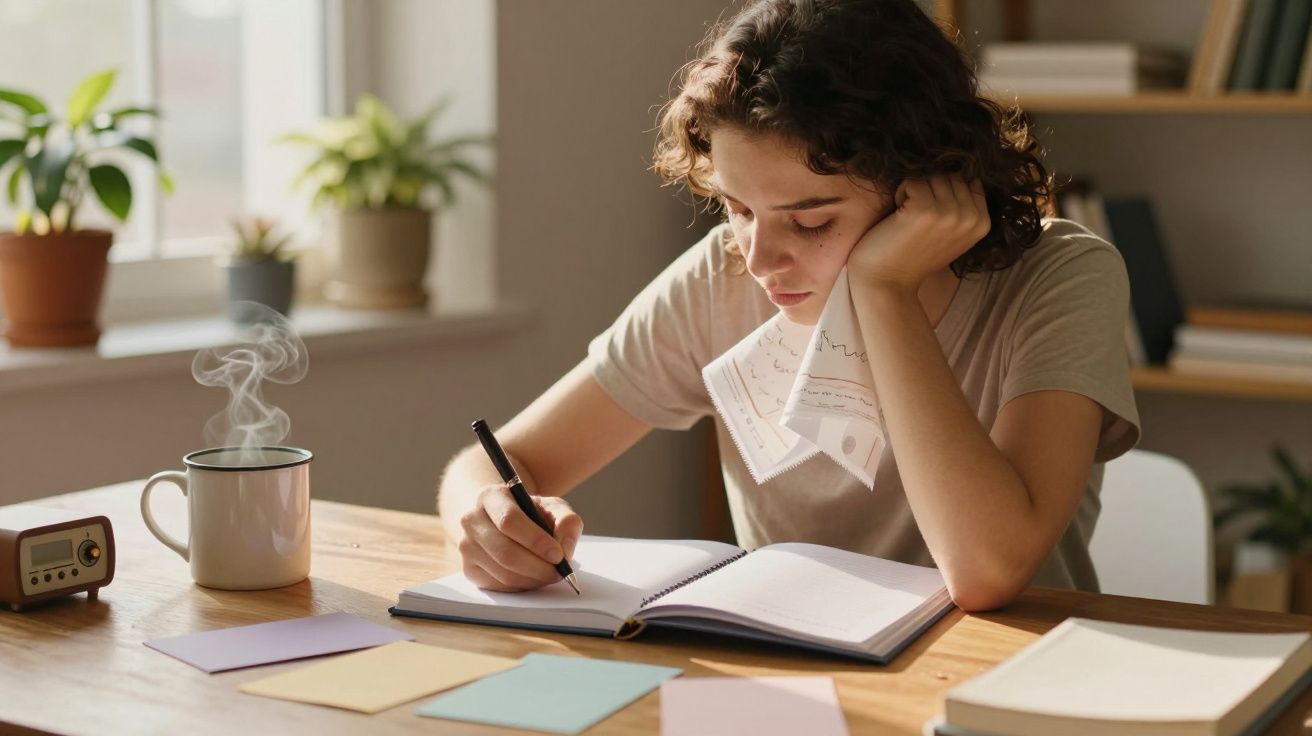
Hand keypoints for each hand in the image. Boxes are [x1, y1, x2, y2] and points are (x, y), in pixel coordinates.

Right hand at [453, 484, 583, 591]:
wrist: (499, 521)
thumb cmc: (529, 514)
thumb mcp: (551, 507)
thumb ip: (567, 521)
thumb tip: (565, 548)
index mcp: (491, 497)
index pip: (509, 521)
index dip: (536, 541)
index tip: (558, 555)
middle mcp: (471, 520)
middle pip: (505, 552)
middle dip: (538, 567)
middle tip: (559, 572)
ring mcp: (466, 546)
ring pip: (503, 573)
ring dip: (533, 579)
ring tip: (550, 574)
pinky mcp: (469, 569)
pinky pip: (499, 586)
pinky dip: (522, 586)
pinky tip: (534, 577)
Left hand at [847, 174, 989, 292]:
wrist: (887, 284)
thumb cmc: (913, 255)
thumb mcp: (951, 233)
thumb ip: (962, 205)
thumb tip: (961, 164)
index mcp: (983, 222)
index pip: (968, 178)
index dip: (944, 189)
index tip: (931, 215)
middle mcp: (971, 216)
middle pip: (950, 173)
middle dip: (928, 187)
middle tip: (915, 216)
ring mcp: (950, 213)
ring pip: (932, 174)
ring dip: (914, 189)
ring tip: (908, 216)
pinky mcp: (925, 210)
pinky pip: (913, 179)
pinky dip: (901, 192)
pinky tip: (898, 217)